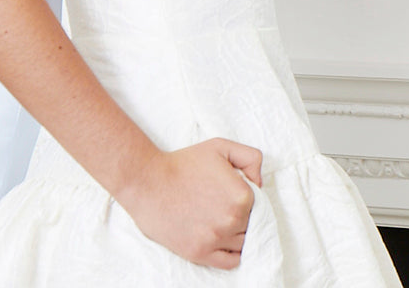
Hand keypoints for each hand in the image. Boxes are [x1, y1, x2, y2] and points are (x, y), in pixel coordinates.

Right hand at [117, 138, 262, 268]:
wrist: (149, 183)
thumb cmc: (184, 163)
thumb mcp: (222, 147)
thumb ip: (251, 158)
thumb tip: (259, 183)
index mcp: (241, 196)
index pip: (259, 204)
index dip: (246, 197)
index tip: (231, 193)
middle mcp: (232, 220)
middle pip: (251, 224)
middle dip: (242, 216)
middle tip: (223, 206)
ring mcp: (216, 239)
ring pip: (243, 243)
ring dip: (237, 234)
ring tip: (221, 221)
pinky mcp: (200, 253)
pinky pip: (230, 262)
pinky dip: (233, 254)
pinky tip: (225, 242)